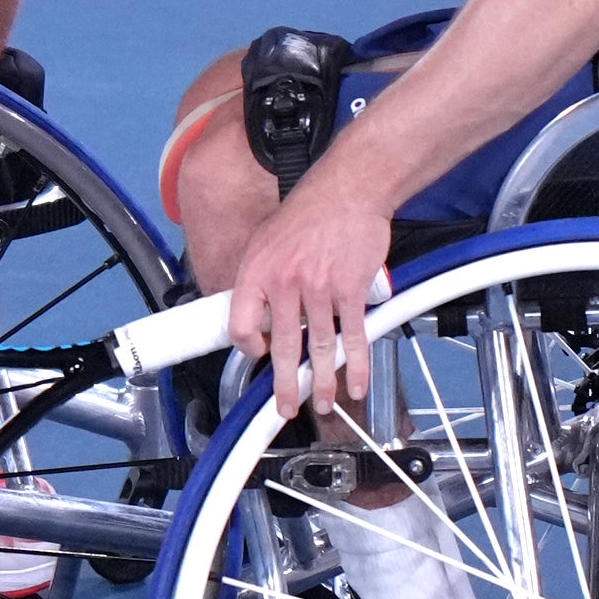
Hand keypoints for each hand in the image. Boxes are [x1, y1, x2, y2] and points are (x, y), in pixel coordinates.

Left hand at [225, 177, 393, 419]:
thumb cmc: (309, 213)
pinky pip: (353, 336)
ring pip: (321, 348)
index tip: (259, 356)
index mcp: (258, 271)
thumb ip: (260, 280)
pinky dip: (356, 365)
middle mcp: (286, 282)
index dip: (248, 347)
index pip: (241, 324)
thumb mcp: (266, 240)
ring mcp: (321, 288)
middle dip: (285, 386)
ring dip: (323, 383)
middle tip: (285, 408)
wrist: (350, 189)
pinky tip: (356, 383)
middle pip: (284, 347)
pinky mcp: (351, 290)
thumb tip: (259, 316)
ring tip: (323, 403)